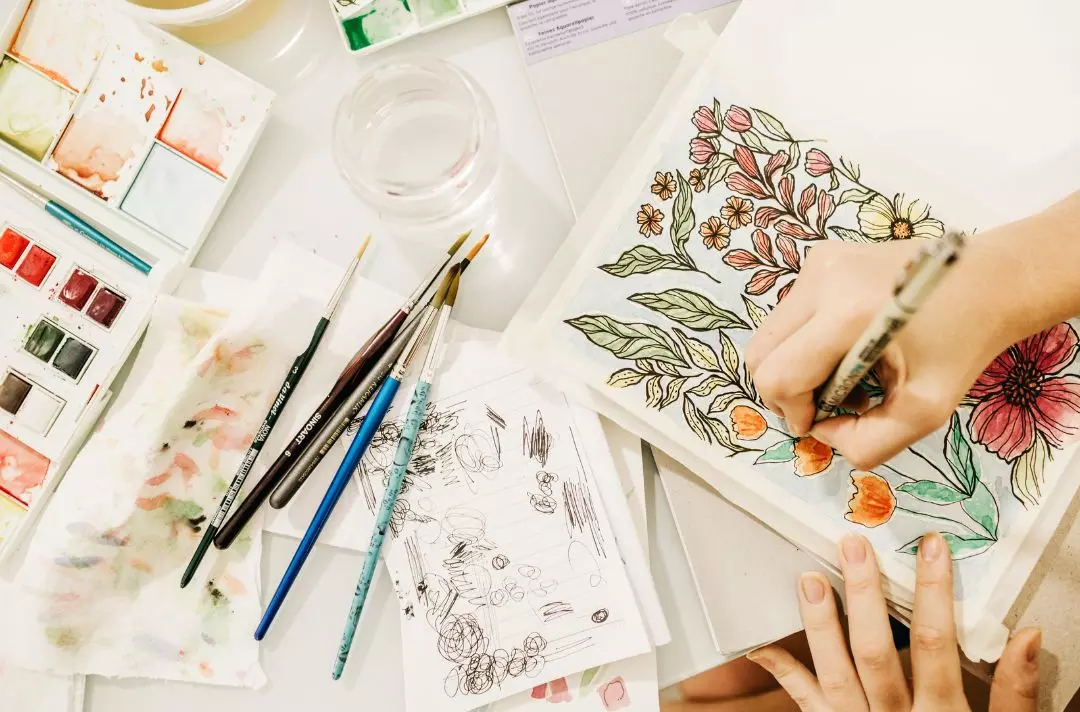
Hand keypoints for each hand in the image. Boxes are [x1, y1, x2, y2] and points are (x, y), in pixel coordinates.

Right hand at [745, 239, 1017, 469]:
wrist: (994, 279)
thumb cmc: (965, 343)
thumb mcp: (925, 411)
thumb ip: (867, 443)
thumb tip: (822, 432)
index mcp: (848, 314)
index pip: (778, 375)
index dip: (792, 411)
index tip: (825, 421)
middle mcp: (823, 279)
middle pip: (761, 353)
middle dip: (785, 392)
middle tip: (827, 405)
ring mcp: (819, 262)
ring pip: (771, 334)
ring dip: (795, 367)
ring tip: (844, 377)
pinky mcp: (822, 256)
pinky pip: (789, 313)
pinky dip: (806, 342)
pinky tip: (847, 349)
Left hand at [747, 533, 1040, 710]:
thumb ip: (1015, 692)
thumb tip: (1027, 636)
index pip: (936, 644)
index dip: (933, 593)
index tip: (930, 547)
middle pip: (875, 652)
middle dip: (863, 597)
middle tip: (852, 547)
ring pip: (834, 674)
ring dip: (819, 625)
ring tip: (808, 580)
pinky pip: (805, 702)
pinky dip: (782, 672)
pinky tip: (760, 644)